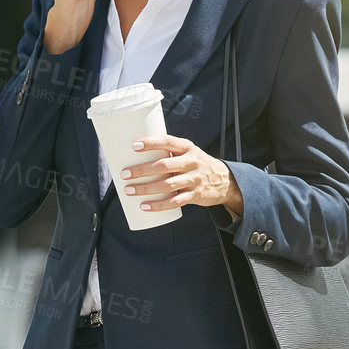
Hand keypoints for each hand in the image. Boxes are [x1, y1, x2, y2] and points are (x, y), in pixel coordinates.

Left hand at [119, 135, 243, 217]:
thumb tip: (135, 157)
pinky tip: (145, 206)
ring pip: (167, 185)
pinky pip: (175, 201)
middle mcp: (191, 162)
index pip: (168, 142)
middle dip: (142, 170)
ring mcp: (194, 179)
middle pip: (164, 166)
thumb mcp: (187, 153)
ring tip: (129, 190)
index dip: (151, 143)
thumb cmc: (195, 164)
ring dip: (146, 188)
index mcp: (187, 147)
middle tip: (124, 174)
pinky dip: (158, 205)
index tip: (134, 146)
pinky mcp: (195, 195)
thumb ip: (167, 153)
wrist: (224, 180)